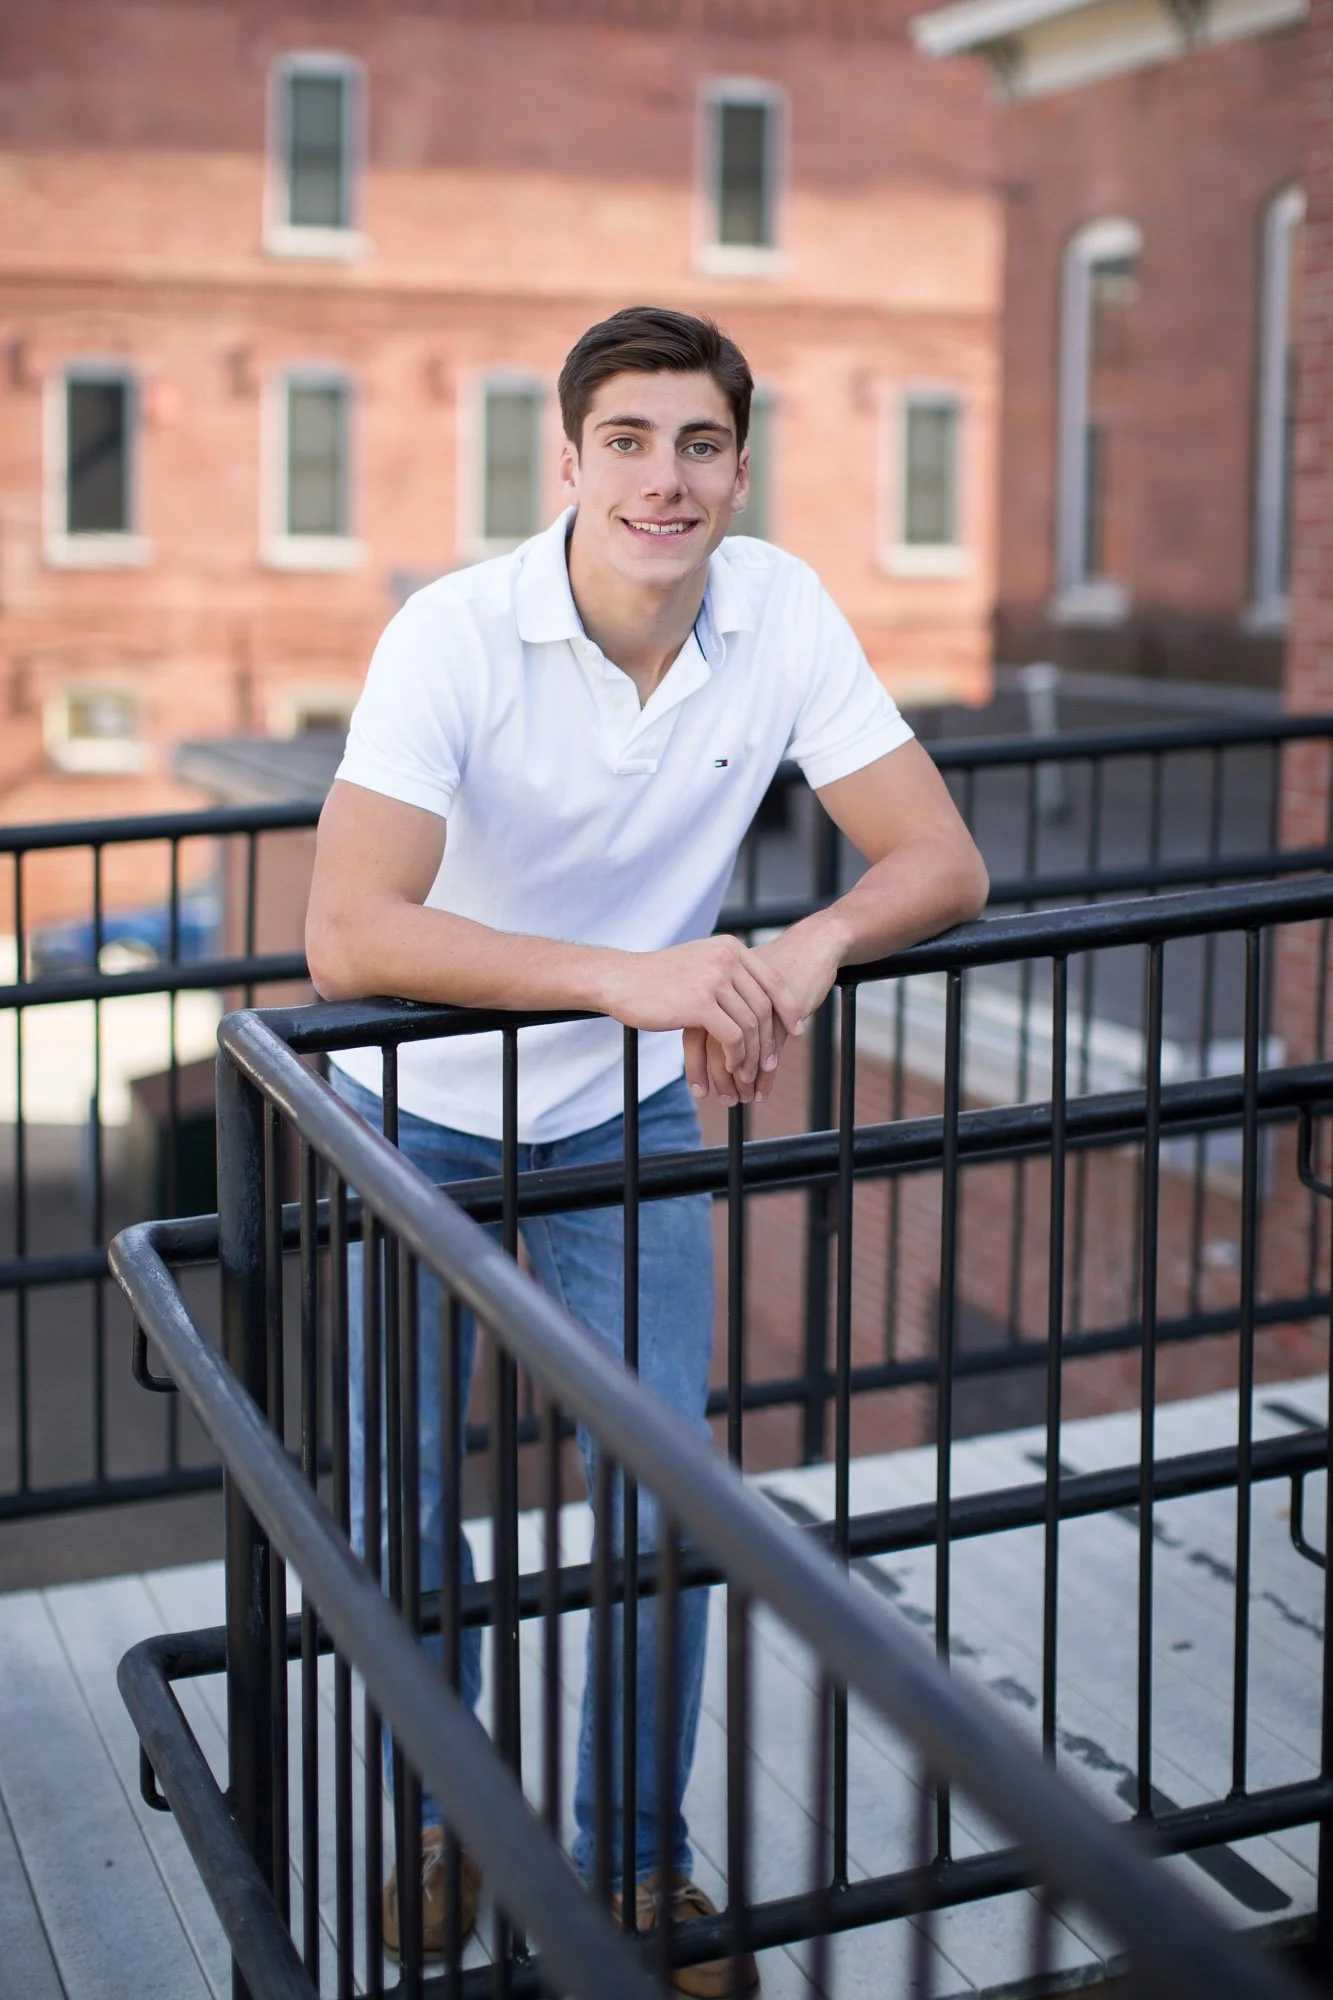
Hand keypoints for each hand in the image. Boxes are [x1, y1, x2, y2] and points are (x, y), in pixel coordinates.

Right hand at [604, 935, 804, 1100]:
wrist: (620, 980)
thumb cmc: (657, 978)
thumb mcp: (699, 963)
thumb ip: (727, 972)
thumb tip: (754, 996)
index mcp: (730, 948)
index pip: (772, 980)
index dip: (788, 1007)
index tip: (795, 1029)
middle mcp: (726, 958)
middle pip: (764, 1006)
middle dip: (770, 1040)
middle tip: (771, 1063)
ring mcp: (713, 979)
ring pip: (750, 1024)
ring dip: (753, 1055)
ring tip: (749, 1073)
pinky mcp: (699, 1003)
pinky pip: (733, 1036)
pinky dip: (737, 1056)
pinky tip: (732, 1067)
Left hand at [686, 916, 844, 1105]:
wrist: (809, 947)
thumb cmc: (774, 968)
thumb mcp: (741, 988)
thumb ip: (721, 1011)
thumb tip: (705, 1046)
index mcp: (712, 988)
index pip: (695, 1034)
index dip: (696, 1066)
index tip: (700, 1090)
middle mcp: (729, 994)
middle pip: (715, 1046)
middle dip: (719, 1079)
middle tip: (725, 1101)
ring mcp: (756, 1003)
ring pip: (742, 1051)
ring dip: (742, 1081)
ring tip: (744, 1099)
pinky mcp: (782, 1012)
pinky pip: (769, 1051)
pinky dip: (764, 1076)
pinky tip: (761, 1091)